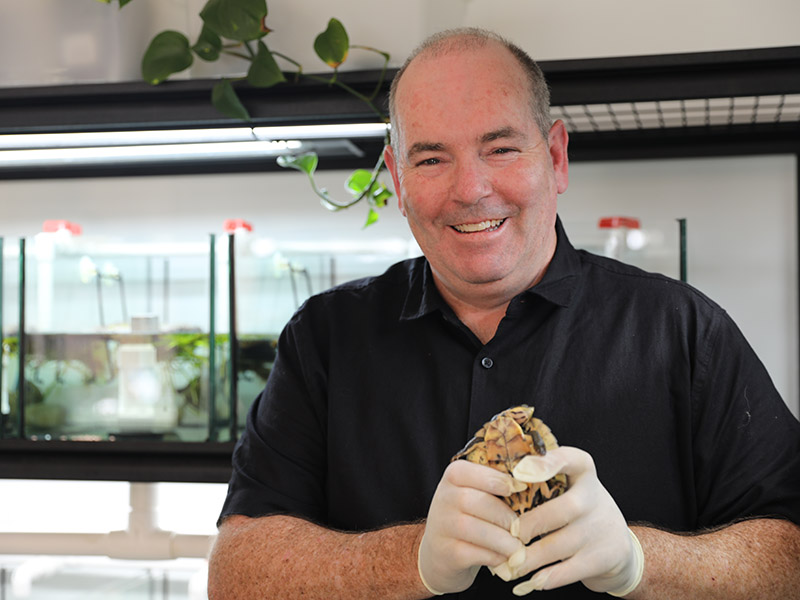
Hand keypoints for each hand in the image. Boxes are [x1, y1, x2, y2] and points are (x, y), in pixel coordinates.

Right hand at [417, 460, 527, 594]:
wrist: (439, 552)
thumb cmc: (468, 516)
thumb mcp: (474, 492)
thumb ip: (497, 483)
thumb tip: (538, 472)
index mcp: (453, 476)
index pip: (472, 471)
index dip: (498, 479)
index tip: (519, 488)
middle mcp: (444, 498)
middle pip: (480, 502)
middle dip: (506, 516)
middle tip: (520, 526)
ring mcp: (443, 526)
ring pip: (479, 530)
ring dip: (505, 540)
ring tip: (517, 545)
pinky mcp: (448, 553)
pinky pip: (478, 553)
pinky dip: (496, 557)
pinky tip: (503, 557)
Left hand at [503, 447, 643, 595]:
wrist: (617, 542)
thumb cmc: (578, 509)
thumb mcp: (569, 486)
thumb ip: (542, 482)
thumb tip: (493, 486)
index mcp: (583, 471)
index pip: (569, 459)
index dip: (547, 464)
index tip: (521, 470)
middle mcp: (594, 497)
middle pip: (563, 509)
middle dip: (531, 524)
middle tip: (509, 534)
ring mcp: (601, 528)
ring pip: (561, 544)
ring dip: (531, 557)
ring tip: (510, 563)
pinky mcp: (604, 557)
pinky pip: (572, 569)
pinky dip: (549, 577)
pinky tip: (532, 580)